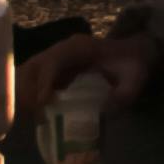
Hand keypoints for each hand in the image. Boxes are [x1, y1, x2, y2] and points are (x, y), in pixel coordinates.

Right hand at [19, 14, 160, 111]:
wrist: (135, 54)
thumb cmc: (133, 66)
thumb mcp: (135, 80)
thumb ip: (123, 95)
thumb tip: (102, 111)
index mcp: (81, 47)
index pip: (54, 60)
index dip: (45, 80)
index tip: (44, 102)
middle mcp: (64, 49)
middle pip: (35, 65)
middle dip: (30, 90)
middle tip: (37, 114)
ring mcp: (58, 58)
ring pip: (30, 72)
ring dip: (28, 93)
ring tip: (36, 116)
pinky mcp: (56, 68)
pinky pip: (36, 79)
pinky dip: (32, 94)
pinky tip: (39, 113)